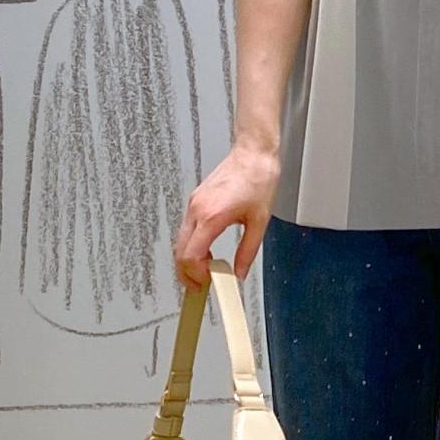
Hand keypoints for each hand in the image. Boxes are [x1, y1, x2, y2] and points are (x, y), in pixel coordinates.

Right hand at [173, 139, 281, 288]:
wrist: (253, 153)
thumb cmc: (258, 179)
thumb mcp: (260, 222)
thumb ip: (247, 252)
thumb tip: (239, 273)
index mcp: (212, 216)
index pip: (191, 255)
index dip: (194, 275)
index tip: (205, 284)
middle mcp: (198, 210)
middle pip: (179, 251)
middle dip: (186, 272)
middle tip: (199, 285)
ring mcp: (194, 204)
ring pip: (180, 240)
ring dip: (188, 259)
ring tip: (205, 271)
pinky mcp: (196, 200)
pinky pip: (187, 228)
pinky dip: (191, 244)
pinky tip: (206, 250)